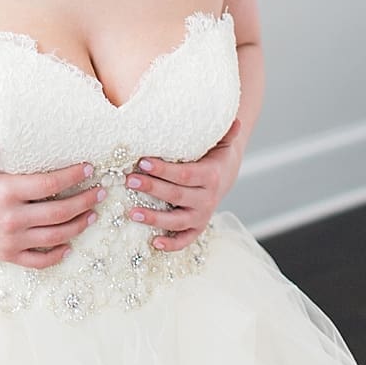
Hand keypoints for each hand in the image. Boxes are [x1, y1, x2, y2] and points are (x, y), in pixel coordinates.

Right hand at [0, 135, 106, 268]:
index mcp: (3, 191)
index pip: (49, 183)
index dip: (73, 176)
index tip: (88, 168)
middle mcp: (11, 217)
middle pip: (60, 211)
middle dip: (86, 201)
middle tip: (101, 192)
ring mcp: (10, 239)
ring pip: (56, 236)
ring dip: (79, 225)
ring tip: (92, 215)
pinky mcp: (6, 255)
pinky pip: (40, 260)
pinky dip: (59, 255)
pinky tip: (69, 245)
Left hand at [126, 118, 242, 250]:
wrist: (225, 173)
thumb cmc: (213, 154)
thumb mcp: (220, 143)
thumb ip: (225, 133)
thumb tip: (236, 120)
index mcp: (211, 176)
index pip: (185, 174)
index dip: (164, 169)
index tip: (142, 161)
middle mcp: (208, 199)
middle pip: (177, 196)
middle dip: (152, 188)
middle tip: (129, 179)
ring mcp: (202, 215)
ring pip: (178, 221)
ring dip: (154, 218)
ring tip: (131, 212)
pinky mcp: (197, 226)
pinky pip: (186, 239)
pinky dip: (172, 244)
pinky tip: (154, 243)